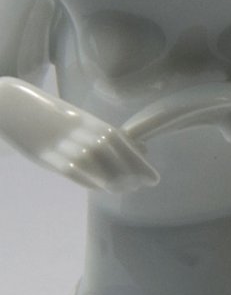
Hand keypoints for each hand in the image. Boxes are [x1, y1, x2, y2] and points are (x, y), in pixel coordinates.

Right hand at [0, 78, 156, 192]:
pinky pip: (71, 170)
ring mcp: (61, 143)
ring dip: (112, 179)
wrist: (13, 105)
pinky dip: (88, 180)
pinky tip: (100, 187)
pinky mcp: (45, 155)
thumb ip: (111, 136)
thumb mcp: (84, 121)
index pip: (121, 142)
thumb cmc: (54, 116)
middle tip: (138, 186)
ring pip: (92, 162)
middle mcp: (78, 131)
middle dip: (129, 173)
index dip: (140, 163)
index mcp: (90, 121)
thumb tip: (144, 148)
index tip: (153, 179)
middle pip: (110, 153)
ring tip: (123, 189)